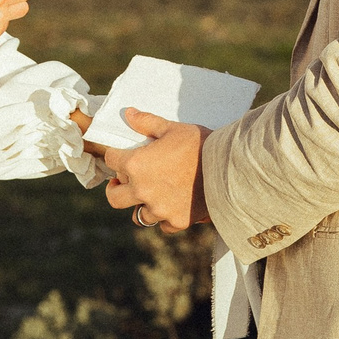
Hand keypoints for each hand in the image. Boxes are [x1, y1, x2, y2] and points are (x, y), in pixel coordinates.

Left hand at [96, 110, 207, 233]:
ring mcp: (159, 209)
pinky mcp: (177, 221)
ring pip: (139, 216)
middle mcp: (142, 190)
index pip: (110, 160)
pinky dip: (165, 218)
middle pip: (114, 198)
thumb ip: (147, 122)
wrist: (228, 165)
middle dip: (116, 189)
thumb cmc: (200, 143)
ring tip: (151, 196)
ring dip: (141, 205)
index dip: (115, 156)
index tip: (121, 156)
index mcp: (136, 165)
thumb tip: (129, 114)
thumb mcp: (172, 128)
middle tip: (124, 183)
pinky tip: (171, 206)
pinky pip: (163, 225)